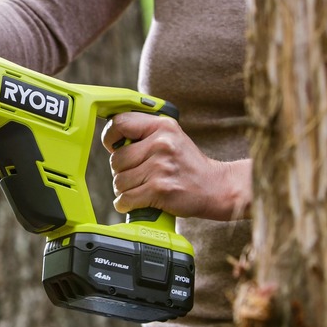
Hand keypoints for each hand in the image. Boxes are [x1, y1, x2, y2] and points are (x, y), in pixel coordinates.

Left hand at [101, 112, 250, 220]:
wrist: (216, 187)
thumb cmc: (187, 164)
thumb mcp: (171, 137)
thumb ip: (144, 133)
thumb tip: (112, 140)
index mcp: (162, 126)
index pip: (120, 123)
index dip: (110, 137)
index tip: (113, 147)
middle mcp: (161, 144)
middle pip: (116, 159)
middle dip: (120, 171)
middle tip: (135, 175)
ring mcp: (161, 167)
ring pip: (119, 181)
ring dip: (124, 189)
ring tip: (139, 188)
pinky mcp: (161, 189)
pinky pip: (126, 198)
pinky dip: (125, 203)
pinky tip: (133, 202)